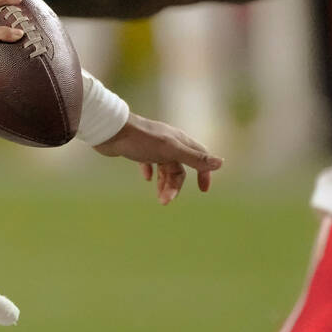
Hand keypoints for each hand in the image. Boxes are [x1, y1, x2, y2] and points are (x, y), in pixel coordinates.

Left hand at [92, 112, 221, 203]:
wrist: (111, 130)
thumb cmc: (141, 140)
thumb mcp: (170, 150)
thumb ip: (194, 158)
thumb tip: (221, 163)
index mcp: (179, 140)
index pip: (199, 156)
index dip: (204, 172)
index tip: (203, 190)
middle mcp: (169, 141)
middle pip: (180, 167)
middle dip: (175, 185)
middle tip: (165, 201)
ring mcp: (153, 145)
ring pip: (165, 167)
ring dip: (164, 183)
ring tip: (158, 197)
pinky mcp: (138, 148)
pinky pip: (150, 162)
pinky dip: (151, 171)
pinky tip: (147, 178)